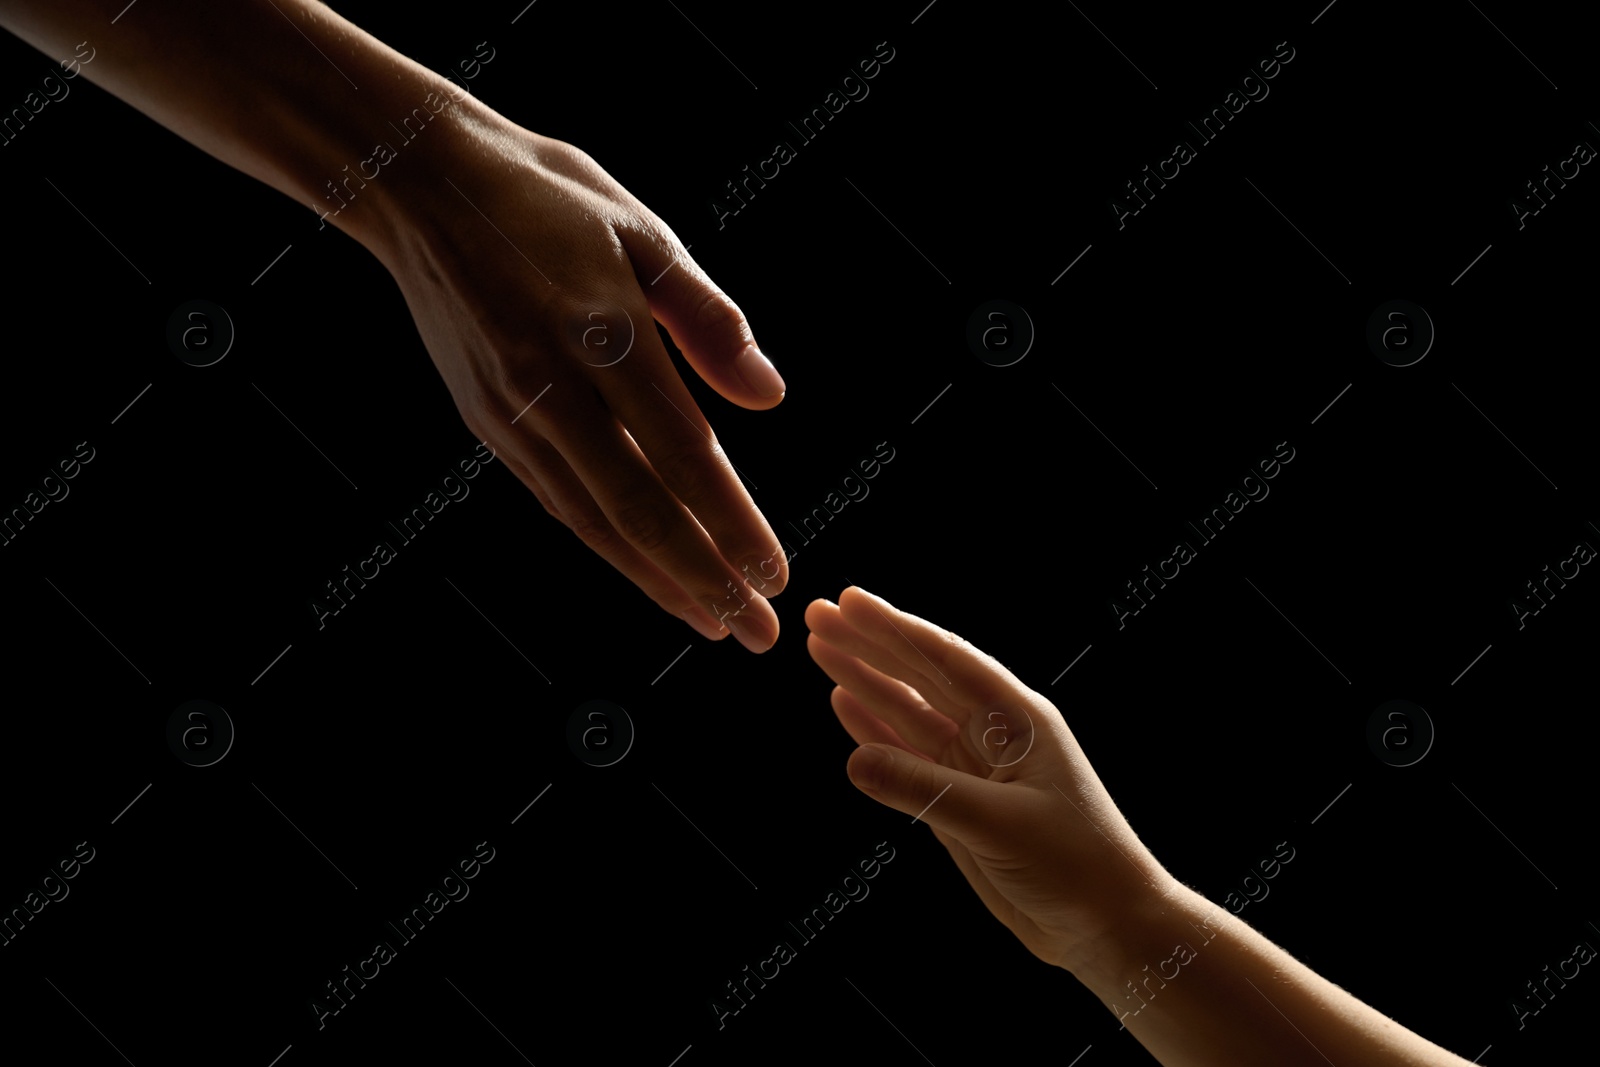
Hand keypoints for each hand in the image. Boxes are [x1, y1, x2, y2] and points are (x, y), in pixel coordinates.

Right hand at [365, 103, 789, 650]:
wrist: (420, 181)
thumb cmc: (548, 197)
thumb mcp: (642, 231)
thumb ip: (708, 320)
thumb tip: (769, 397)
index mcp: (605, 333)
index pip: (683, 454)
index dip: (731, 523)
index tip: (776, 574)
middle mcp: (553, 386)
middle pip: (638, 508)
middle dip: (702, 579)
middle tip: (755, 633)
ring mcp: (511, 411)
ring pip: (590, 518)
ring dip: (654, 579)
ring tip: (708, 621)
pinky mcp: (485, 422)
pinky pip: (554, 498)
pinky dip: (603, 544)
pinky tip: (641, 571)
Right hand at [805, 586, 1175, 969]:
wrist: (1108, 925)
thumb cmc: (1076, 865)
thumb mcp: (998, 823)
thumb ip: (924, 791)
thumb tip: (855, 761)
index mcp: (1017, 719)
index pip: (946, 660)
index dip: (896, 629)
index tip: (849, 602)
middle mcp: (993, 733)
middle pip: (920, 677)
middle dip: (869, 645)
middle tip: (817, 616)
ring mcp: (974, 767)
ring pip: (908, 713)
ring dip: (865, 681)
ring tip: (822, 650)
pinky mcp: (959, 803)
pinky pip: (907, 758)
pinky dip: (875, 732)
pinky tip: (845, 705)